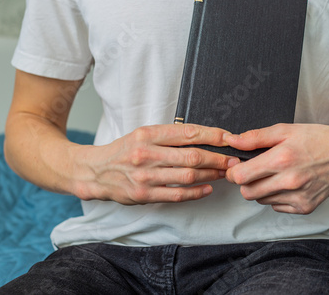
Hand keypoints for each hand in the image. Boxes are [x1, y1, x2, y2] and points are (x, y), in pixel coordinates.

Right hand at [73, 124, 238, 204]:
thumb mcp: (143, 135)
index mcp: (148, 134)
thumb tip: (202, 137)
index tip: (229, 138)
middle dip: (218, 158)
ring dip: (211, 174)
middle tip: (233, 160)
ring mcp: (145, 176)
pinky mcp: (144, 195)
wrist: (95, 171)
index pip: (188, 133)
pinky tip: (207, 188)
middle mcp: (147, 154)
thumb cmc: (123, 151)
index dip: (213, 135)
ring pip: (188, 175)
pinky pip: (177, 194)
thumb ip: (169, 136)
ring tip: (224, 173)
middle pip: (192, 156)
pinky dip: (196, 192)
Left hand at [224, 123, 328, 213]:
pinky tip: (288, 183)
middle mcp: (290, 181)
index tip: (237, 166)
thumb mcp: (285, 130)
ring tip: (276, 174)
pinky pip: (277, 206)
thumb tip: (231, 140)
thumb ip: (255, 137)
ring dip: (262, 189)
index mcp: (282, 159)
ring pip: (261, 200)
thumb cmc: (317, 139)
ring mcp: (298, 197)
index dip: (234, 171)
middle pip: (247, 193)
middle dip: (245, 182)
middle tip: (255, 171)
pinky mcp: (305, 207)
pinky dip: (277, 197)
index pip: (241, 177)